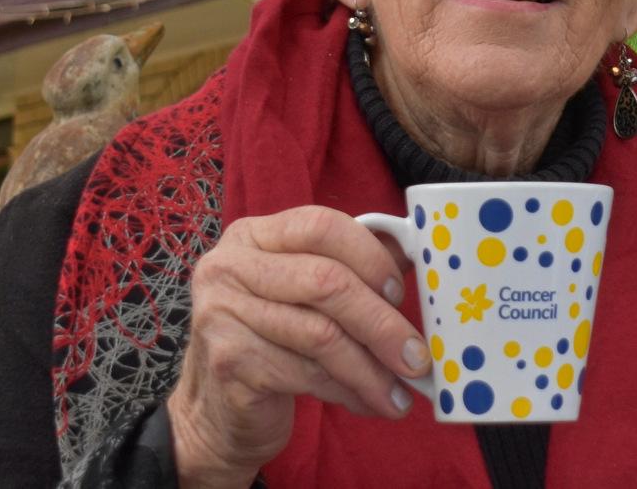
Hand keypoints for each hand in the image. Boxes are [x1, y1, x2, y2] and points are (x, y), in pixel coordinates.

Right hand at [165, 206, 426, 488]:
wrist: (216, 411)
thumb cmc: (273, 341)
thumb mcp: (304, 296)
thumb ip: (351, 269)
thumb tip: (420, 256)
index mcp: (253, 236)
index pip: (321, 225)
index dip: (370, 255)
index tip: (400, 291)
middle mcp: (228, 268)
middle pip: (326, 283)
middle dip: (381, 323)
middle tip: (418, 358)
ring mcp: (222, 315)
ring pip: (321, 335)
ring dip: (372, 369)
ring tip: (402, 392)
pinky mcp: (228, 363)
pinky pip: (306, 374)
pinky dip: (348, 391)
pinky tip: (369, 402)